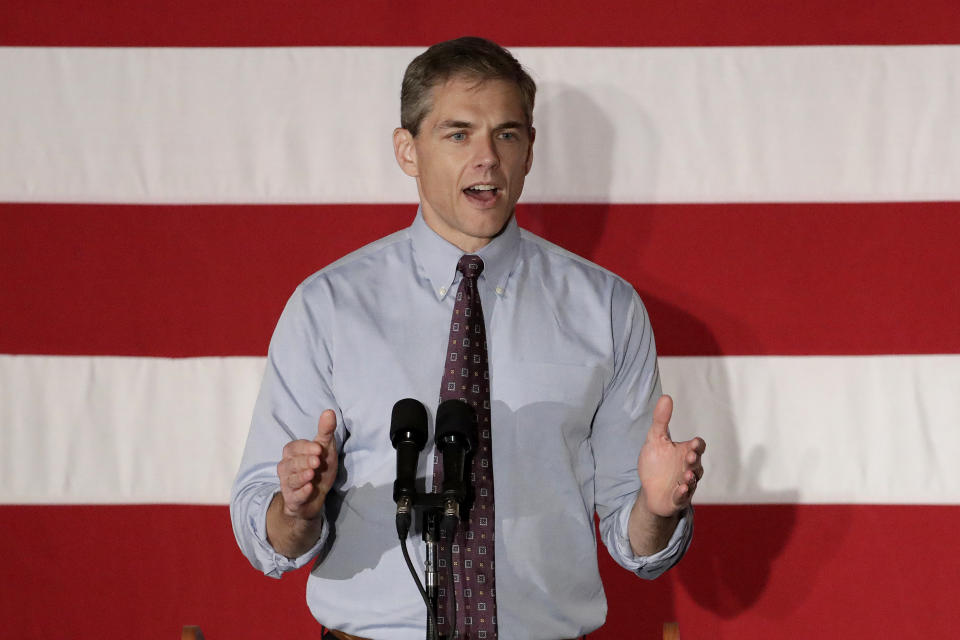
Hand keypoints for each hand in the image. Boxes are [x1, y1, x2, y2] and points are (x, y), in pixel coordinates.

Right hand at [276, 410, 338, 520]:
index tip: (319, 449)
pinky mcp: (293, 500)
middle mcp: (286, 468)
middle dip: (304, 462)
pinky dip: (301, 493)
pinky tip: (309, 489)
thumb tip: (329, 411)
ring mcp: (288, 484)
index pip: (294, 448)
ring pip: (291, 480)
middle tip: (317, 461)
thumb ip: (325, 431)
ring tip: (311, 474)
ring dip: (301, 477)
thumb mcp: (325, 449)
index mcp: (292, 453)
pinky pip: (294, 496)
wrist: (315, 497)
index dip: (306, 448)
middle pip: (292, 464)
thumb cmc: (319, 469)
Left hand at [637, 395, 705, 516]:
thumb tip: (666, 397)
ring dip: (690, 477)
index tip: (693, 443)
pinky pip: (683, 496)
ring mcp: (685, 483)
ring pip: (693, 480)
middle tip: (689, 455)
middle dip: (694, 459)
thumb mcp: (655, 439)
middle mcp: (689, 467)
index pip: (698, 446)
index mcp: (685, 452)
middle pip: (697, 463)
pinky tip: (680, 488)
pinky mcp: (678, 498)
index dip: (697, 445)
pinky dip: (683, 493)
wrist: (650, 489)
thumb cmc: (656, 463)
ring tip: (686, 474)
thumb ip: (661, 420)